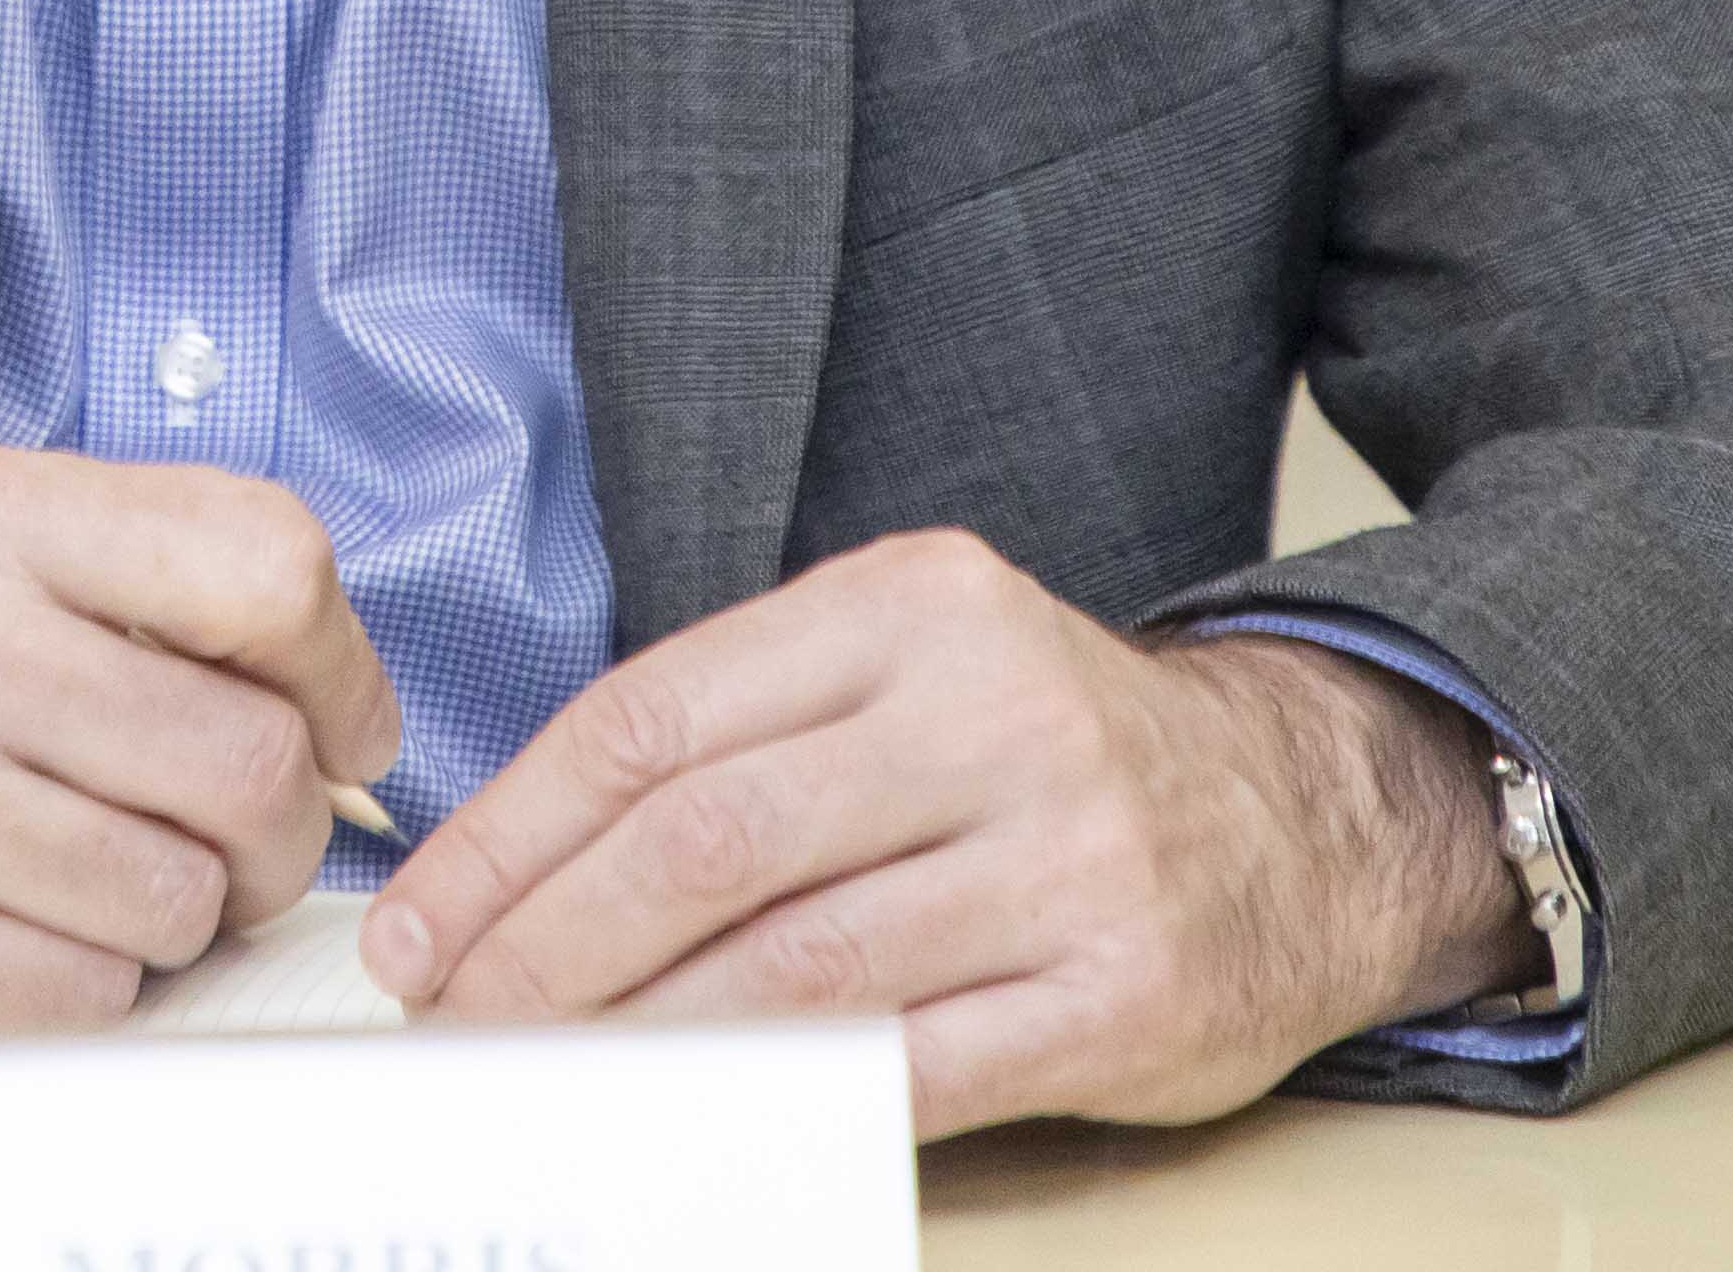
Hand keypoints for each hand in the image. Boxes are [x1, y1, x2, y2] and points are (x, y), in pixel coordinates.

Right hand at [0, 443, 402, 1038]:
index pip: (265, 557)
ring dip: (168, 922)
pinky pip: (95, 994)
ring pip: (186, 893)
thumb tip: (343, 702)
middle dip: (274, 832)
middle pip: (253, 757)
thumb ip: (120, 588)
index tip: (339, 725)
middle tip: (215, 846)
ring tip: (72, 888)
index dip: (343, 666)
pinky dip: (80, 992)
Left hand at [357, 528, 1528, 1134]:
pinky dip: (783, 1107)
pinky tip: (695, 1126)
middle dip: (542, 949)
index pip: (650, 720)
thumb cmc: (1049, 752)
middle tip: (454, 1024)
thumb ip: (741, 736)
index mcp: (910, 605)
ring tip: (543, 1081)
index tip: (420, 929)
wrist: (1312, 816)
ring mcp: (1071, 857)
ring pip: (793, 964)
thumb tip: (515, 873)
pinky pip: (914, 1066)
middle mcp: (993, 713)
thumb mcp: (909, 669)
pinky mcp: (1127, 995)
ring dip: (637, 1040)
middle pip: (703, 842)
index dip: (509, 839)